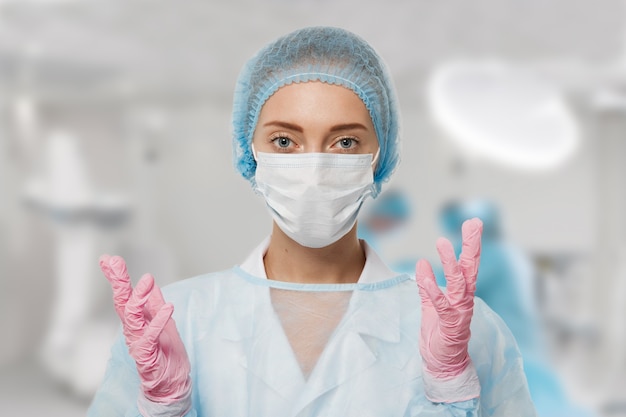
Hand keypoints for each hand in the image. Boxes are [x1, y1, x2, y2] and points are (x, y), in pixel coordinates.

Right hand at [99, 254, 190, 403]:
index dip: (116, 278)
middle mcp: (133, 331)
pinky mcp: (147, 356)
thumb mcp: (163, 322)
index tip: (108, 259)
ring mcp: (138, 343)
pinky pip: (150, 337)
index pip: (123, 296)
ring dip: (139, 297)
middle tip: (114, 262)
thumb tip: (148, 282)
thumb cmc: (165, 355)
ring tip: (147, 279)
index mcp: (136, 322)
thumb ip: (154, 304)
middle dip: (118, 281)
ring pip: (132, 318)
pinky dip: (159, 321)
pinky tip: (168, 307)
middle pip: (122, 303)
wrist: (170, 385)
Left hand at [416, 218, 481, 378]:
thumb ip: (427, 286)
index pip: (468, 265)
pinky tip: (423, 270)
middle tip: (474, 223)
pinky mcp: (449, 324)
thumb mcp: (431, 305)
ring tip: (442, 242)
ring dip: (450, 262)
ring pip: (458, 283)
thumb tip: (421, 264)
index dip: (471, 244)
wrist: (442, 364)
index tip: (473, 223)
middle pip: (471, 268)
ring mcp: (459, 312)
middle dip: (472, 245)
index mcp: (461, 293)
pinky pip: (441, 304)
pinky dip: (432, 287)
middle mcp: (464, 299)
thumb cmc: (439, 334)